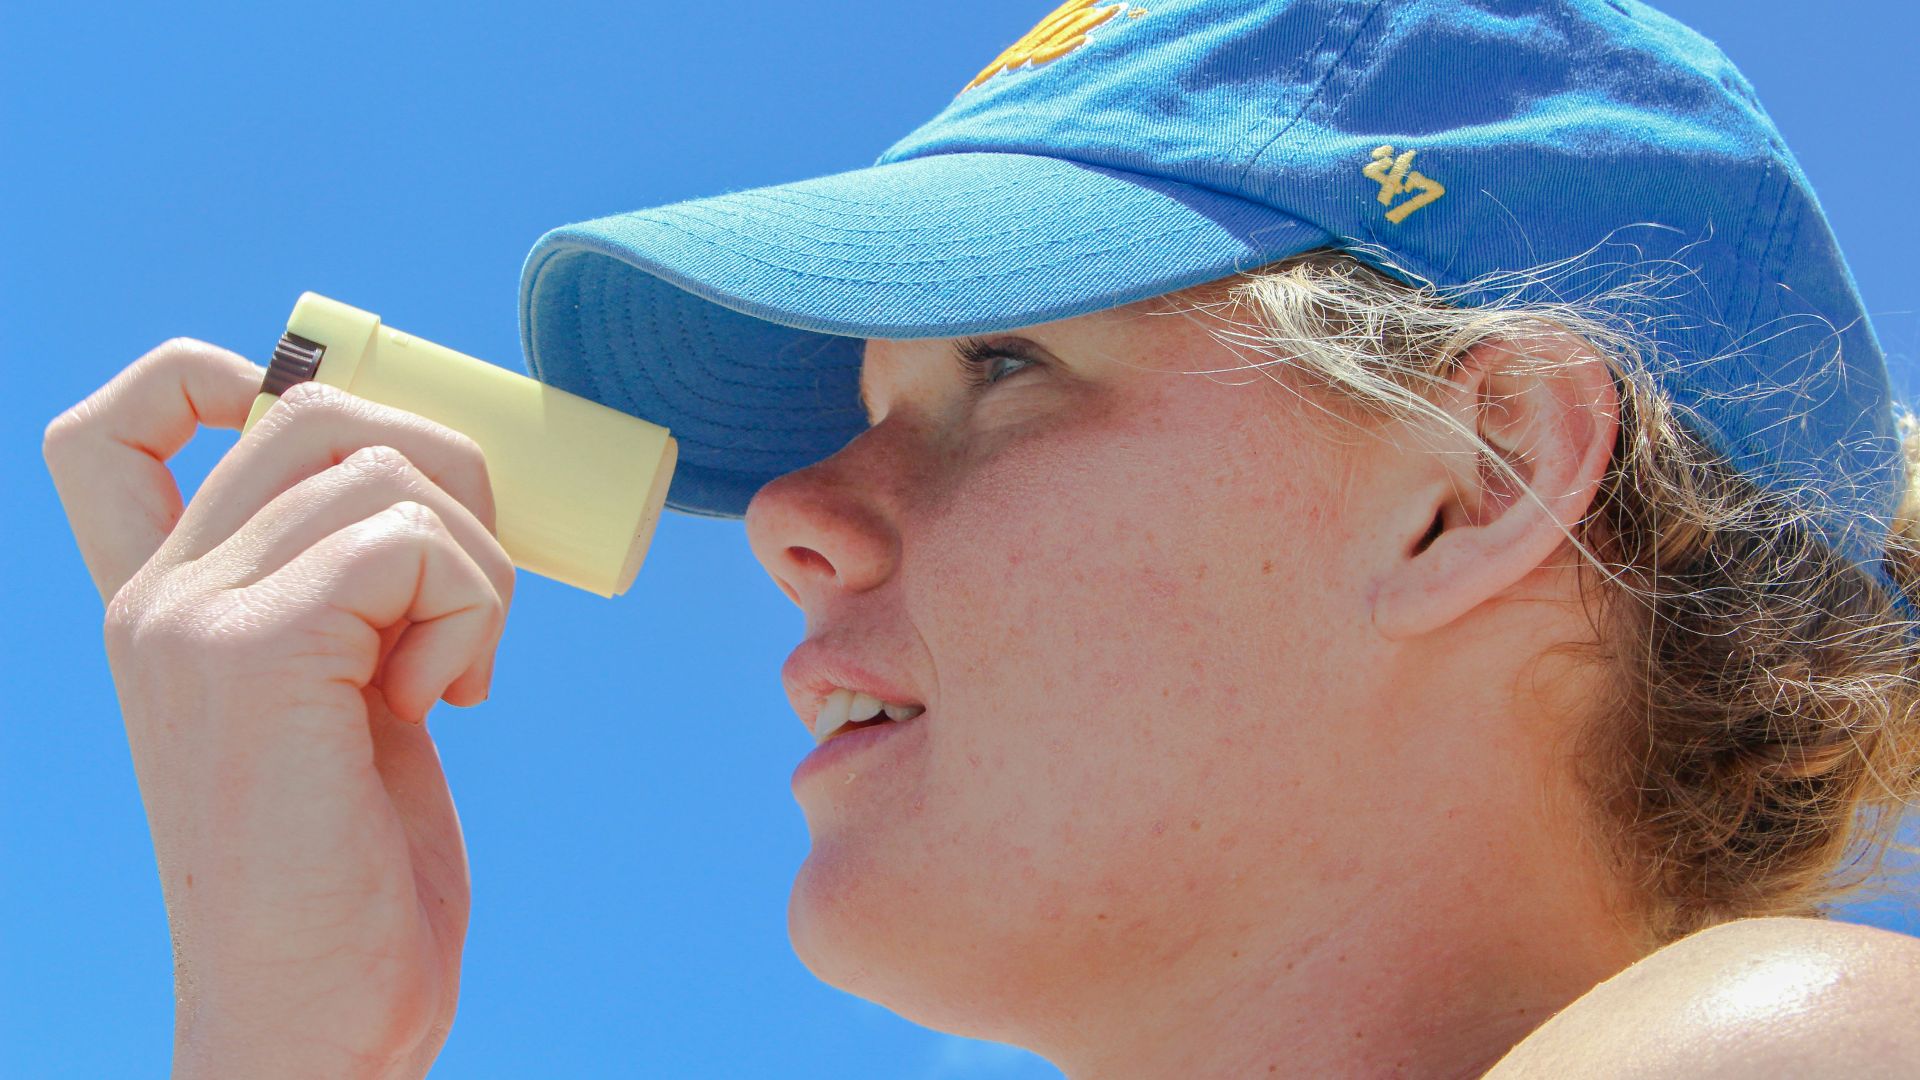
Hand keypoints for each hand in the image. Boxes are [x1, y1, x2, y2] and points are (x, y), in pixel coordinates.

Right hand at [43, 339, 514, 1077]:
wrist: (316, 1017)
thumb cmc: (349, 868)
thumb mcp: (344, 700)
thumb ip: (349, 597)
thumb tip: (449, 482)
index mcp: (167, 604)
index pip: (126, 425)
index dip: (225, 378)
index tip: (350, 454)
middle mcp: (159, 597)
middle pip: (314, 410)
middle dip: (443, 464)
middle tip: (477, 582)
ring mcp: (194, 618)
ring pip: (384, 469)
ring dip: (477, 559)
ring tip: (457, 669)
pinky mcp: (256, 655)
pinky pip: (411, 543)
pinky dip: (471, 604)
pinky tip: (446, 699)